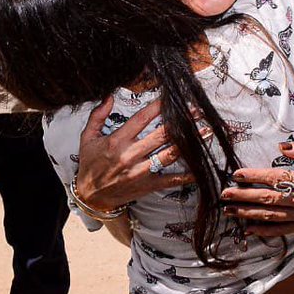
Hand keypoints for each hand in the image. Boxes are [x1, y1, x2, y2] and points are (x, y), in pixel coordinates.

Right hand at [72, 97, 194, 212]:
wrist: (90, 198)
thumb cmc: (90, 166)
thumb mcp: (87, 139)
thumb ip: (97, 116)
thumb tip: (109, 96)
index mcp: (117, 140)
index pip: (141, 119)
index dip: (158, 107)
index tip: (171, 97)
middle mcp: (130, 155)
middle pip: (161, 134)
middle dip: (181, 121)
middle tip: (197, 111)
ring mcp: (140, 171)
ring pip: (169, 154)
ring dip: (188, 143)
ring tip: (205, 132)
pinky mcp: (147, 185)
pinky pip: (170, 179)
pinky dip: (187, 175)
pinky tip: (201, 167)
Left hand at [221, 141, 293, 236]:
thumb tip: (281, 146)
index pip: (274, 178)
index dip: (254, 176)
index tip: (237, 174)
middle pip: (268, 198)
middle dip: (243, 196)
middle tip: (225, 195)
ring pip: (271, 215)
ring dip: (248, 213)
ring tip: (230, 210)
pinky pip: (281, 230)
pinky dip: (263, 230)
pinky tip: (248, 228)